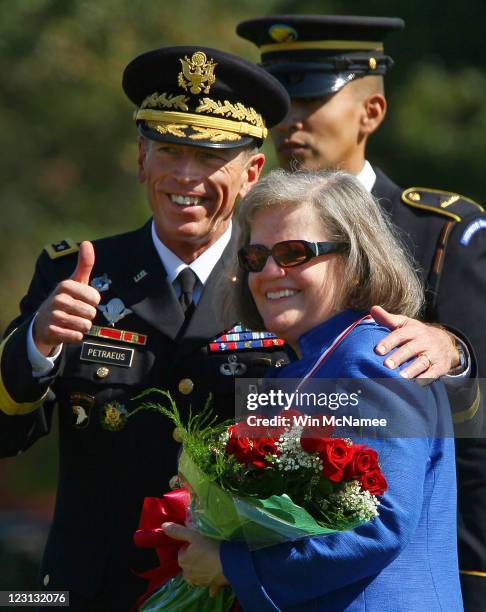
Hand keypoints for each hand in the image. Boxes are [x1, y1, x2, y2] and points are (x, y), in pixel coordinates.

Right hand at [33, 241, 100, 355]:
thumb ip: (84, 264)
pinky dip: (75, 336)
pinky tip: (67, 330)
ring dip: (82, 326)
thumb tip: (86, 242)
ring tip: (72, 321)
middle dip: (87, 315)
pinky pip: (76, 337)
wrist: (44, 322)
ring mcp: (53, 315)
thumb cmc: (66, 299)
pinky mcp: (51, 331)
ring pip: (85, 325)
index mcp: (65, 285)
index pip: (95, 298)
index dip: (92, 302)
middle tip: (76, 312)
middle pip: (91, 313)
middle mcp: (58, 299)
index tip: (82, 300)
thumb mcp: (75, 281)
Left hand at [162, 522, 228, 596]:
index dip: (190, 546)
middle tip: (205, 550)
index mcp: (182, 561)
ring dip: (201, 571)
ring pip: (197, 575)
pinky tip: (214, 583)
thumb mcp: (193, 535)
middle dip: (194, 559)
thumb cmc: (210, 546)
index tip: (198, 542)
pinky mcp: (211, 586)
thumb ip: (178, 531)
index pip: (182, 552)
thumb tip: (163, 526)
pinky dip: (210, 584)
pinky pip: (209, 586)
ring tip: (211, 562)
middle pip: (189, 564)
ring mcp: (200, 582)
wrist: (229, 563)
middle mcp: (188, 574)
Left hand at [371, 305, 458, 379]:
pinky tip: (416, 384)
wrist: (445, 342)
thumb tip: (372, 309)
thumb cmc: (416, 334)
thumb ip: (388, 319)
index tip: (377, 350)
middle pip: (410, 349)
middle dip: (398, 357)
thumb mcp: (404, 324)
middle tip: (386, 365)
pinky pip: (434, 372)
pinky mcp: (441, 365)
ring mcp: (433, 354)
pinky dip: (426, 378)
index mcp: (413, 330)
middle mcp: (424, 341)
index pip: (399, 335)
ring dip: (411, 370)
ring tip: (400, 377)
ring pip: (422, 362)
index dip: (388, 342)